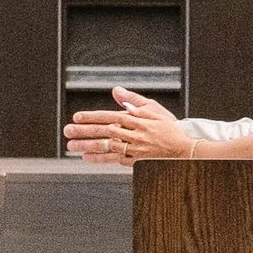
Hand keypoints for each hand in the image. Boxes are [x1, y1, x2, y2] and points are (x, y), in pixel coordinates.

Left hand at [64, 85, 192, 162]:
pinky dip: (100, 159)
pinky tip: (88, 157)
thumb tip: (116, 91)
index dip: (92, 117)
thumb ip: (132, 99)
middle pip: (104, 131)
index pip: (109, 116)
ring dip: (88, 146)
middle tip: (68, 132)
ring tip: (72, 146)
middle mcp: (133, 134)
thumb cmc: (169, 128)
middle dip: (84, 131)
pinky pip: (114, 160)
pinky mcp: (136, 161)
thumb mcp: (152, 108)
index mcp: (136, 119)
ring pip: (107, 146)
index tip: (77, 117)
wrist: (185, 149)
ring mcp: (134, 149)